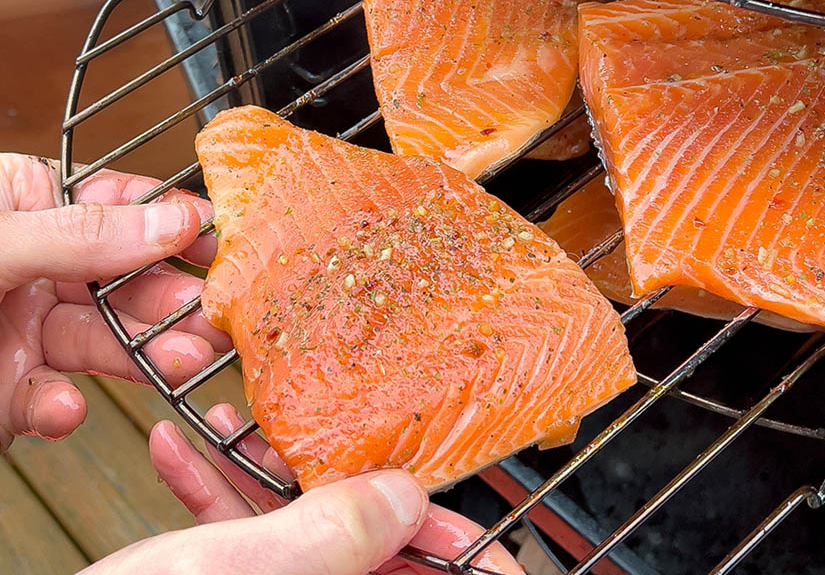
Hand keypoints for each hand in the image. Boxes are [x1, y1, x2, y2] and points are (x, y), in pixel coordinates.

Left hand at [0, 154, 226, 450]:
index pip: (115, 200)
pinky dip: (61, 407)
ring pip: (101, 336)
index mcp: (21, 203)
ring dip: (141, 352)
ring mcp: (20, 327)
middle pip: (122, 273)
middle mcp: (30, 263)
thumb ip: (78, 235)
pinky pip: (51, 395)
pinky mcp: (10, 390)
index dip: (169, 217)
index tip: (216, 233)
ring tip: (178, 360)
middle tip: (211, 311)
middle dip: (166, 295)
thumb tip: (169, 221)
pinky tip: (62, 407)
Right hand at [129, 403, 523, 574]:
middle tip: (338, 426)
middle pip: (363, 550)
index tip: (477, 509)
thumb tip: (409, 498)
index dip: (466, 550)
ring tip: (233, 426)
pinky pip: (235, 545)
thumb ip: (343, 532)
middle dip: (339, 478)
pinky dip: (212, 498)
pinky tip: (186, 453)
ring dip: (259, 474)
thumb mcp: (253, 567)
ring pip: (292, 538)